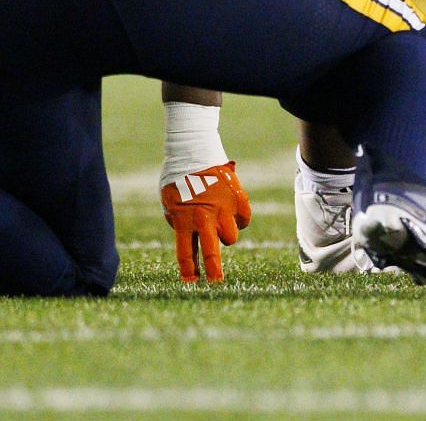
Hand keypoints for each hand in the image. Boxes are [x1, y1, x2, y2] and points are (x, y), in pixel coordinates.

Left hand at [161, 161, 252, 282]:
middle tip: (216, 284)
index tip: (191, 285)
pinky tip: (232, 213)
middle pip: (212, 252)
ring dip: (226, 235)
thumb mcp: (170, 204)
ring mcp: (223, 208)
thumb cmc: (177, 179)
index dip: (188, 272)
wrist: (194, 152)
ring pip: (231, 236)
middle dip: (214, 271)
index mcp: (183, 221)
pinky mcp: (238, 198)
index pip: (185, 254)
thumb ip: (180, 223)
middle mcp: (204, 218)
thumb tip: (192, 236)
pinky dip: (239, 219)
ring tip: (221, 226)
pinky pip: (244, 219)